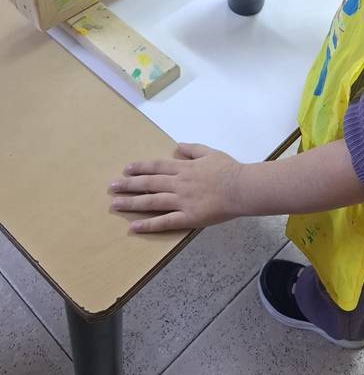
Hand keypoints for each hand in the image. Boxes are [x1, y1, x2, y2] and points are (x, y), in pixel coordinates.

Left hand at [109, 143, 241, 233]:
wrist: (241, 187)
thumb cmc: (229, 170)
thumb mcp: (210, 153)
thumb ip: (193, 149)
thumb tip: (178, 146)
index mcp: (184, 168)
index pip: (157, 167)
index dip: (140, 168)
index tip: (126, 169)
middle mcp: (178, 183)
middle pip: (149, 183)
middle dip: (128, 185)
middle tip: (112, 187)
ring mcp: (181, 201)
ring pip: (151, 202)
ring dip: (132, 203)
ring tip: (115, 205)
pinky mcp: (188, 217)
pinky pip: (165, 222)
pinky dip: (148, 225)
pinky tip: (134, 227)